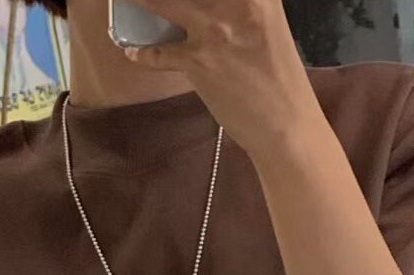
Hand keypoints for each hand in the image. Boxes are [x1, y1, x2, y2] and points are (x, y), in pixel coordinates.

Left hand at [122, 0, 322, 160]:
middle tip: (142, 0)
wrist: (285, 123)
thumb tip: (205, 5)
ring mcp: (214, 29)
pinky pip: (157, 53)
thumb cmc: (279, 74)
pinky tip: (133, 51)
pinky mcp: (199, 62)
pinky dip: (142, 53)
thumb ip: (239, 5)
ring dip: (140, 1)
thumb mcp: (266, 22)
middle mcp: (235, 1)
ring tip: (129, 1)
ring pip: (161, 2)